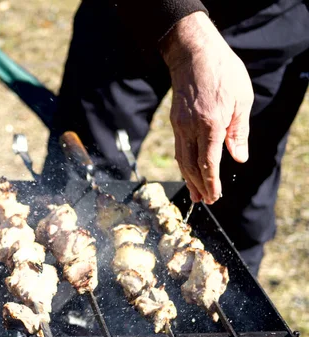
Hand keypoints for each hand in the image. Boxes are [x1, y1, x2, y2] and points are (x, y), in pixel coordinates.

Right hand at [159, 12, 252, 203]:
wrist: (193, 54)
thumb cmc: (223, 72)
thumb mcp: (242, 100)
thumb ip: (239, 132)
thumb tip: (239, 158)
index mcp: (210, 124)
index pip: (208, 163)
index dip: (211, 183)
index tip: (215, 197)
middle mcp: (191, 128)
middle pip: (191, 166)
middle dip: (199, 186)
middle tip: (206, 201)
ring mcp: (179, 125)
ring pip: (181, 159)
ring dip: (189, 179)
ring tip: (195, 194)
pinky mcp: (175, 121)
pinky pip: (179, 148)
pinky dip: (184, 163)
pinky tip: (189, 170)